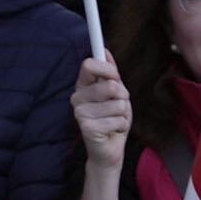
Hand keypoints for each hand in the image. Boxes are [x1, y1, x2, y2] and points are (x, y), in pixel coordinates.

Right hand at [70, 54, 130, 169]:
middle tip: (117, 107)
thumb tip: (105, 51)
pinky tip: (112, 130)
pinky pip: (119, 120)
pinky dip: (122, 126)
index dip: (107, 69)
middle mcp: (77, 97)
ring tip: (114, 120)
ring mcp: (80, 113)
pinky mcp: (87, 128)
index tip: (116, 76)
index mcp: (83, 85)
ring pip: (118, 104)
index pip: (89, 65)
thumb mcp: (116, 93)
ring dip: (123, 114)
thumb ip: (111, 73)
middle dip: (123, 97)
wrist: (109, 148)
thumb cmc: (113, 118)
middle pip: (110, 85)